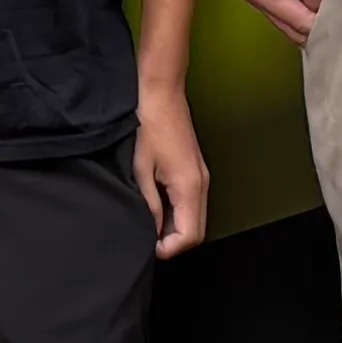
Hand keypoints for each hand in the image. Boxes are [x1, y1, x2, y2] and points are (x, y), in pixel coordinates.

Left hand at [131, 82, 210, 257]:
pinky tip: (157, 207)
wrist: (161, 94)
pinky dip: (178, 212)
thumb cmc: (148, 126)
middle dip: (174, 242)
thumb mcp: (140, 170)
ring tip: (149, 225)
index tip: (149, 247)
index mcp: (189, 186)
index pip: (190, 235)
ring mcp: (201, 176)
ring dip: (176, 227)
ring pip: (196, 217)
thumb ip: (148, 204)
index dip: (170, 248)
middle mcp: (201, 184)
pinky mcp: (195, 170)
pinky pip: (192, 202)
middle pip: (197, 230)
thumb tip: (150, 229)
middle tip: (148, 241)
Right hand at [239, 0, 341, 40]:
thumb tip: (322, 24)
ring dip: (316, 13)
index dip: (322, 23)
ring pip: (296, 16)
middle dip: (316, 22)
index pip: (295, 24)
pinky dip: (314, 2)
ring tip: (338, 4)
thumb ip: (315, 4)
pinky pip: (298, 2)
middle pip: (292, 26)